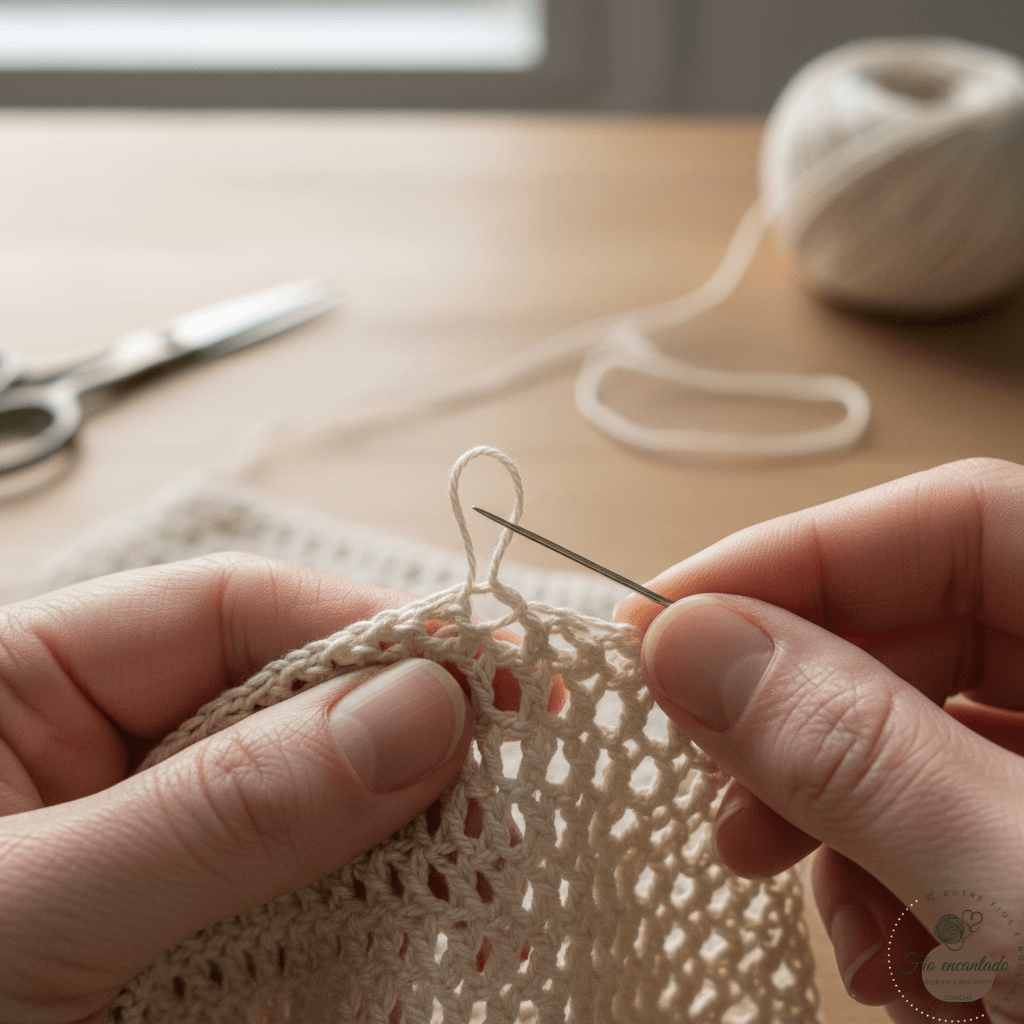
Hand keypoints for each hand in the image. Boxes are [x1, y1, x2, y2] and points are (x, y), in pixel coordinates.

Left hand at [0, 553, 475, 1023]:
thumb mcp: (39, 906)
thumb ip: (225, 808)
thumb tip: (422, 710)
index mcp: (35, 684)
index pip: (231, 609)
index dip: (371, 627)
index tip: (493, 669)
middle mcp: (105, 754)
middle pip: (294, 710)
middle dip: (407, 748)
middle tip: (519, 784)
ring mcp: (155, 852)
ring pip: (314, 816)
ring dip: (406, 853)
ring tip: (494, 888)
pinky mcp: (187, 945)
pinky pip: (300, 914)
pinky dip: (370, 938)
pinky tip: (426, 951)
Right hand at [616, 457, 1023, 1022]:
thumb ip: (865, 759)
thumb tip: (689, 646)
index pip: (959, 521)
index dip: (797, 555)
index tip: (662, 621)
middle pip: (924, 628)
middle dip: (799, 709)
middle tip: (712, 778)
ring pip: (915, 732)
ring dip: (831, 812)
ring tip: (793, 890)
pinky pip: (939, 822)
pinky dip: (884, 881)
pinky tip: (891, 958)